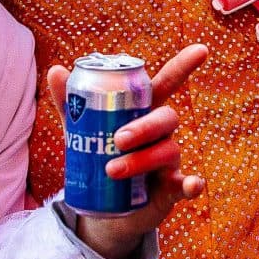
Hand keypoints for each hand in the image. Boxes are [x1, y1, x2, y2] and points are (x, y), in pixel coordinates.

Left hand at [50, 41, 207, 258]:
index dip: (183, 66)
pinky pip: (185, 184)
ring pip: (168, 150)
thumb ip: (71, 103)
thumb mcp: (82, 132)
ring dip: (142, 159)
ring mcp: (169, 161)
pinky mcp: (171, 189)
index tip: (201, 49)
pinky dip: (192, 184)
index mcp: (144, 112)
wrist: (104, 209)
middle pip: (165, 118)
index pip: (167, 84)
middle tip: (117, 139)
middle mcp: (162, 133)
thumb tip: (56, 70)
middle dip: (143, 126)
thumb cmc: (99, 159)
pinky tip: (193, 185)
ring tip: (112, 170)